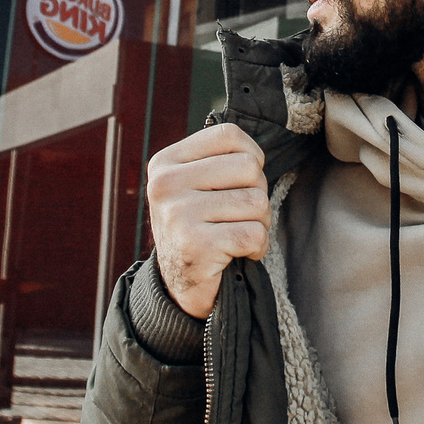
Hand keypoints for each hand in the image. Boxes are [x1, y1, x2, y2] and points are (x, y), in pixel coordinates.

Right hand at [146, 122, 269, 319]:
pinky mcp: (196, 246)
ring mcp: (178, 215)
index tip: (240, 182)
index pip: (229, 135)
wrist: (179, 287)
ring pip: (257, 202)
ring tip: (236, 236)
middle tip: (238, 216)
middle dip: (257, 194)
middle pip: (249, 167)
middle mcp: (166, 185)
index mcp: (165, 163)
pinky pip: (255, 234)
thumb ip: (219, 160)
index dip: (251, 157)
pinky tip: (238, 254)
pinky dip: (257, 248)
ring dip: (259, 224)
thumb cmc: (198, 227)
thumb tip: (257, 150)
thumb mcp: (196, 185)